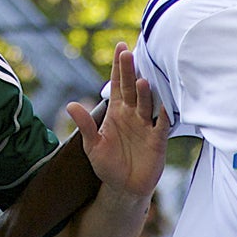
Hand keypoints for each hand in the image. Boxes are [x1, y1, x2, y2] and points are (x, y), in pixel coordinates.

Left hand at [64, 43, 164, 198]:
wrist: (124, 189)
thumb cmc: (108, 166)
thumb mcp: (93, 146)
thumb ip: (85, 125)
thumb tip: (70, 105)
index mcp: (116, 112)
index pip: (116, 85)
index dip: (118, 67)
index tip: (120, 47)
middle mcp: (132, 114)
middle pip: (131, 88)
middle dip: (130, 71)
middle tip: (129, 53)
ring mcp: (146, 125)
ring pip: (146, 103)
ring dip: (144, 92)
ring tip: (141, 80)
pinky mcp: (157, 140)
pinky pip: (162, 124)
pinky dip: (164, 113)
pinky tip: (166, 102)